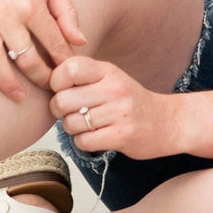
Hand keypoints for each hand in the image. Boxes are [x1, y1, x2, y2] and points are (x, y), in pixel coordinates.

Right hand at [0, 0, 85, 101]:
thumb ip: (67, 12)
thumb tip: (80, 42)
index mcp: (33, 5)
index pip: (52, 45)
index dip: (62, 64)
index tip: (67, 76)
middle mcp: (7, 12)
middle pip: (25, 58)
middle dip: (39, 78)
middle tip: (47, 89)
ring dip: (5, 81)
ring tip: (16, 96)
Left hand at [49, 57, 181, 160]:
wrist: (168, 122)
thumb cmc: (131, 101)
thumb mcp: (111, 78)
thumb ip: (84, 76)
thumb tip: (45, 78)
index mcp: (108, 71)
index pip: (70, 68)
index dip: (56, 81)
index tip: (60, 89)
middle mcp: (114, 89)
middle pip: (63, 100)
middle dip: (58, 110)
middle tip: (68, 112)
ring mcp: (120, 113)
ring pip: (71, 123)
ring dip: (72, 128)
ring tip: (85, 125)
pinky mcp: (123, 136)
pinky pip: (84, 142)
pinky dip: (83, 143)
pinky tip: (94, 137)